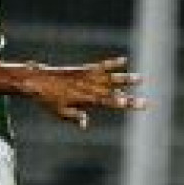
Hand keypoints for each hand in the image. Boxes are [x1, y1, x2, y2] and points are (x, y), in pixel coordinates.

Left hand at [24, 57, 144, 127]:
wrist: (37, 81)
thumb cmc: (47, 100)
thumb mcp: (59, 112)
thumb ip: (74, 116)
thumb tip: (86, 125)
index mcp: (86, 99)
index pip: (109, 102)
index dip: (124, 103)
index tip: (136, 104)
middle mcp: (89, 87)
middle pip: (115, 93)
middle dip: (130, 98)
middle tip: (146, 102)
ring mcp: (87, 77)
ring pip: (111, 78)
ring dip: (126, 79)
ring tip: (141, 78)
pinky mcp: (83, 69)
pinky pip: (100, 66)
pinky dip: (112, 63)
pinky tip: (124, 60)